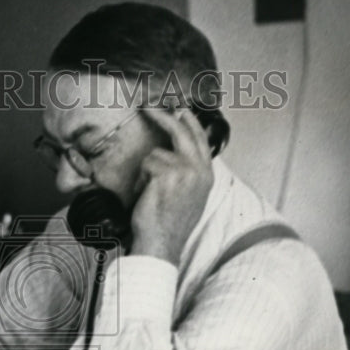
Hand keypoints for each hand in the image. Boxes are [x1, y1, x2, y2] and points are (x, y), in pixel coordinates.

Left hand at [131, 107, 214, 265]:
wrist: (162, 242)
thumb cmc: (170, 224)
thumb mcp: (190, 197)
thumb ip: (189, 173)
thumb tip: (174, 152)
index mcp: (207, 176)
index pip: (201, 140)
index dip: (191, 123)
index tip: (181, 110)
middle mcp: (200, 170)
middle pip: (182, 132)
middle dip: (164, 116)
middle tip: (148, 107)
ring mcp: (185, 170)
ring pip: (156, 154)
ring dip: (147, 173)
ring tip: (151, 194)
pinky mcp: (168, 172)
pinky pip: (147, 164)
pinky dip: (142, 180)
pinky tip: (148, 196)